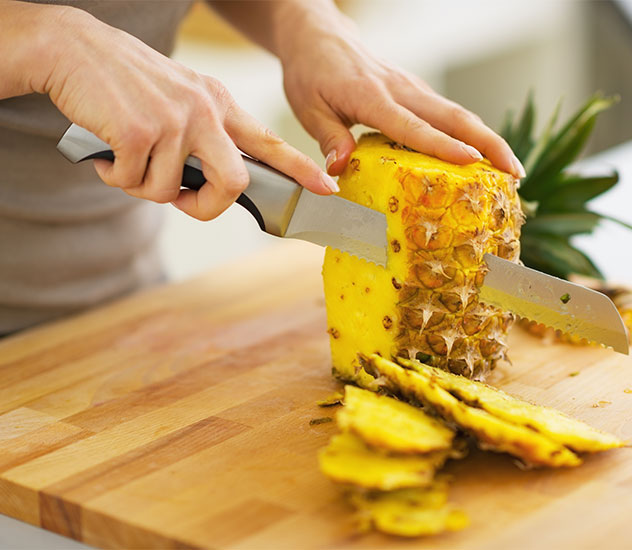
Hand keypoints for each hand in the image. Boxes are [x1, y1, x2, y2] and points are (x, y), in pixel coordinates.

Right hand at [38, 6, 336, 219]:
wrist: (71, 48)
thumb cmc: (125, 82)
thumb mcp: (180, 98)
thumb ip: (203, 137)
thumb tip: (204, 187)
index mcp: (218, 103)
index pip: (268, 141)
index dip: (299, 169)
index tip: (326, 188)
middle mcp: (204, 110)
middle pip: (234, 182)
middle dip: (207, 206)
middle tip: (180, 200)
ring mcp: (174, 120)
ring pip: (170, 191)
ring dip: (141, 185)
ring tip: (123, 157)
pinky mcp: (138, 131)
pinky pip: (132, 182)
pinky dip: (113, 176)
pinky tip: (104, 150)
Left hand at [277, 6, 524, 177]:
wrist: (319, 37)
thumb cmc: (311, 74)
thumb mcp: (308, 108)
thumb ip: (329, 138)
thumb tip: (340, 171)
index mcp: (372, 97)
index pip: (412, 126)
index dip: (443, 145)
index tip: (472, 161)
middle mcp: (400, 90)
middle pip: (454, 117)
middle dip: (488, 144)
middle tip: (514, 172)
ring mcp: (412, 89)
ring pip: (458, 114)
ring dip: (488, 139)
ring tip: (511, 169)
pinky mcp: (416, 92)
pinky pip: (448, 114)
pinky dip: (471, 134)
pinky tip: (483, 155)